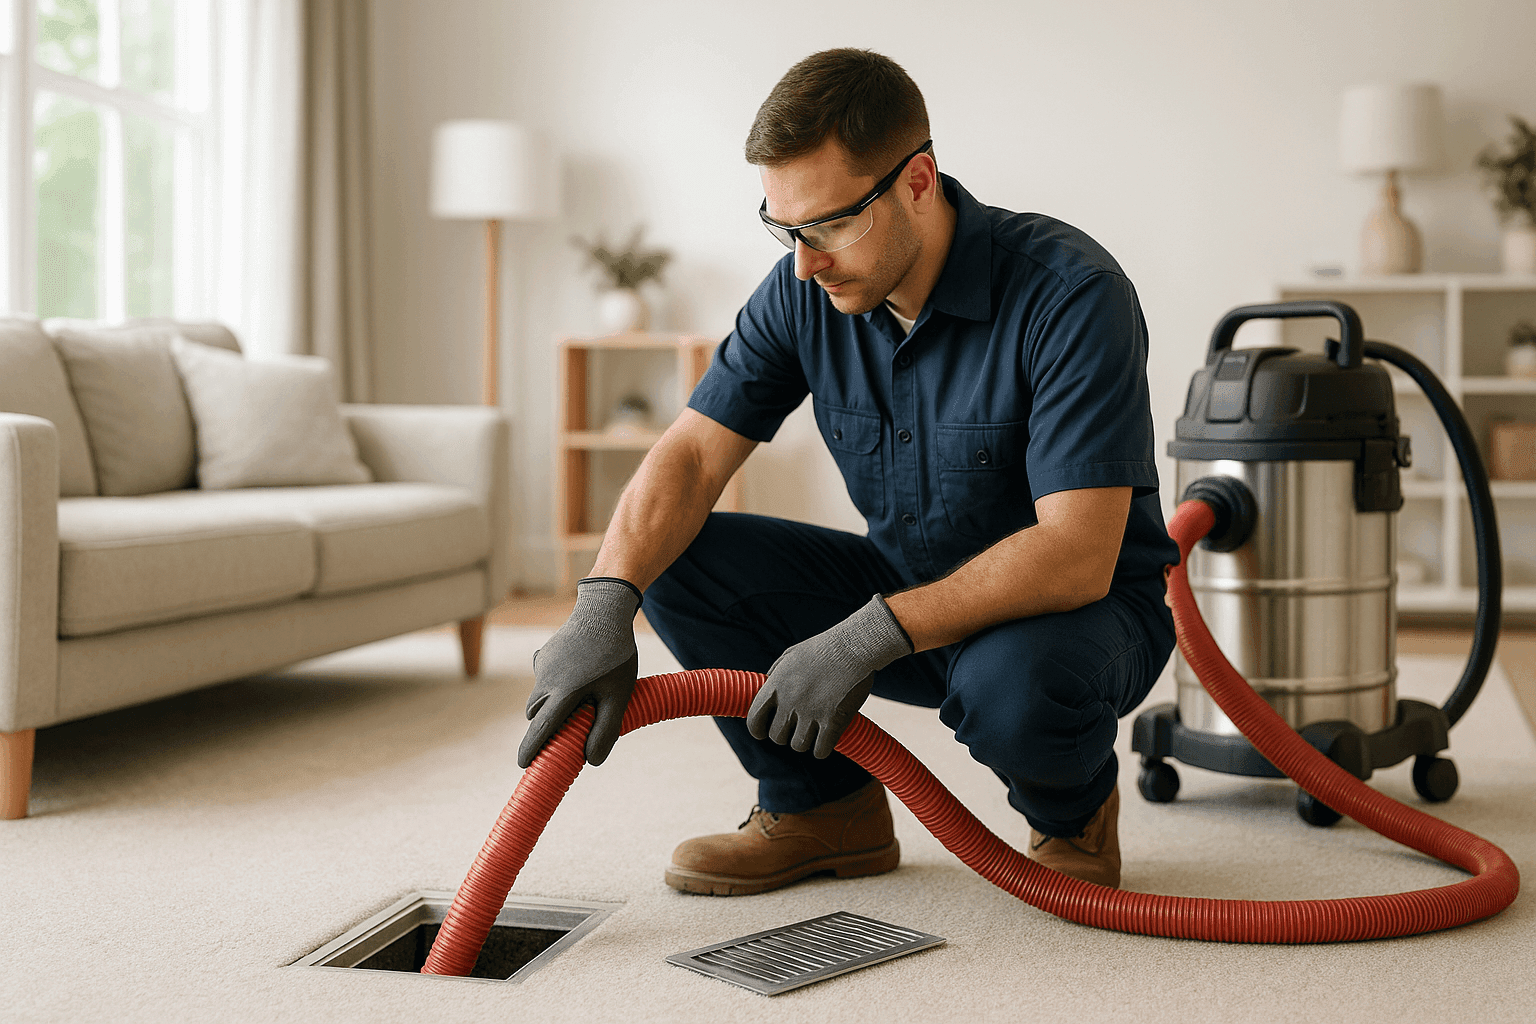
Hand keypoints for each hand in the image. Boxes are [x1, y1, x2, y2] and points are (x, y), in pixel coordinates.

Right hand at [517, 578, 640, 767]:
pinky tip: (580, 672)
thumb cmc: (615, 654)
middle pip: (538, 714)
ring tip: (585, 693)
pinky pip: (545, 677)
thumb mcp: (618, 695)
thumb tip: (592, 761)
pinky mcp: (544, 654)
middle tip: (570, 728)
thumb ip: (606, 729)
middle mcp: (546, 679)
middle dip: (547, 725)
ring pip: (541, 696)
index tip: (524, 765)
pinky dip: (556, 684)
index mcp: (563, 692)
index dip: (532, 749)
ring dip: (553, 703)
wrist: (604, 610)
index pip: (542, 728)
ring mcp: (542, 665)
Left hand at [746, 595, 912, 758]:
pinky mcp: (833, 721)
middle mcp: (790, 700)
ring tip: (814, 732)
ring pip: (798, 746)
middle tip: (798, 728)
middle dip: (786, 735)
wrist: (855, 646)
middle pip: (777, 736)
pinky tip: (826, 742)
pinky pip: (820, 750)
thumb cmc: (825, 649)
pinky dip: (822, 750)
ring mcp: (811, 712)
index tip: (764, 732)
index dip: (758, 729)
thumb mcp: (791, 655)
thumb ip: (776, 675)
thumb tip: (766, 691)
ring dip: (805, 742)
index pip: (754, 718)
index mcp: (776, 684)